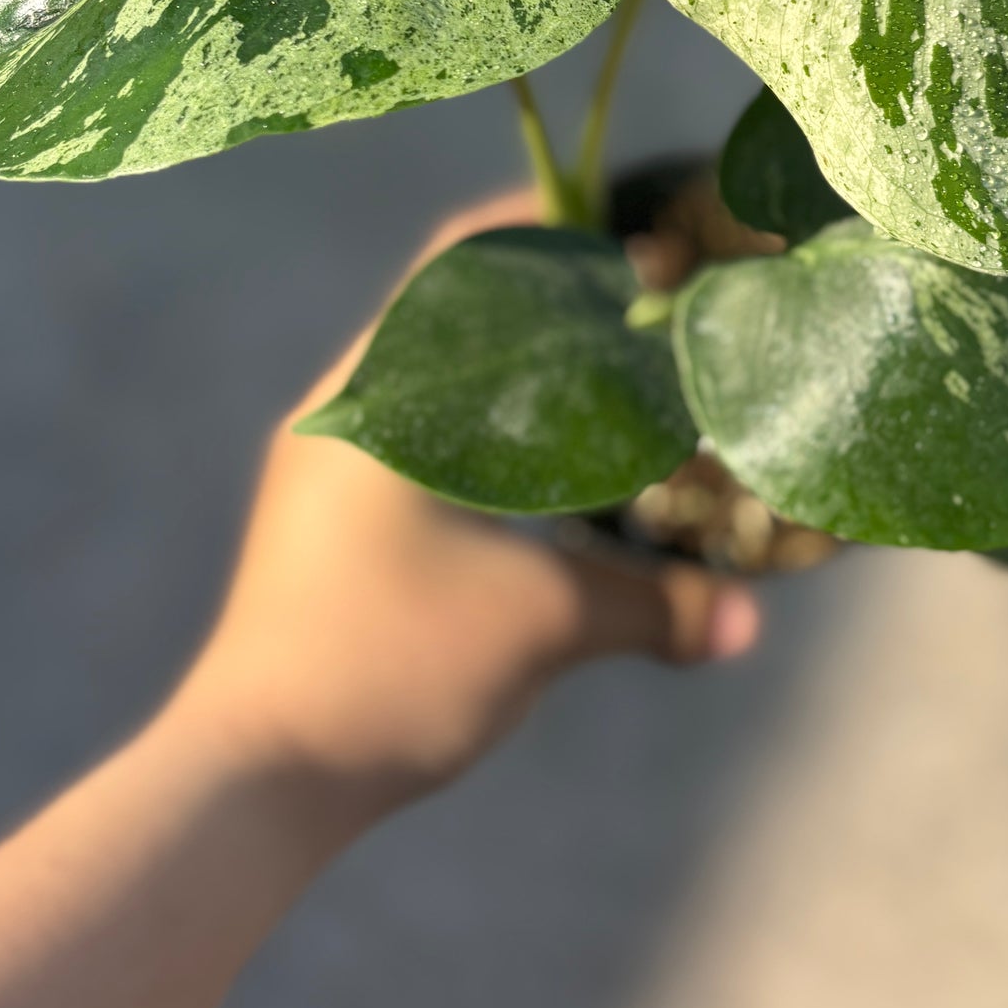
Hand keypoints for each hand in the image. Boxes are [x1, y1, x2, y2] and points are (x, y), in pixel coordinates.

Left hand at [165, 191, 760, 824]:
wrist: (257, 774)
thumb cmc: (392, 663)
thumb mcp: (542, 624)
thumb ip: (654, 606)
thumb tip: (749, 621)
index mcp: (379, 395)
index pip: (456, 263)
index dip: (543, 232)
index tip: (626, 237)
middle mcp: (342, 411)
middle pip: (448, 316)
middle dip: (542, 307)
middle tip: (636, 312)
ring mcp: (322, 467)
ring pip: (430, 383)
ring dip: (508, 375)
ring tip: (601, 385)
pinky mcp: (319, 522)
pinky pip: (414, 435)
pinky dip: (479, 430)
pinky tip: (536, 472)